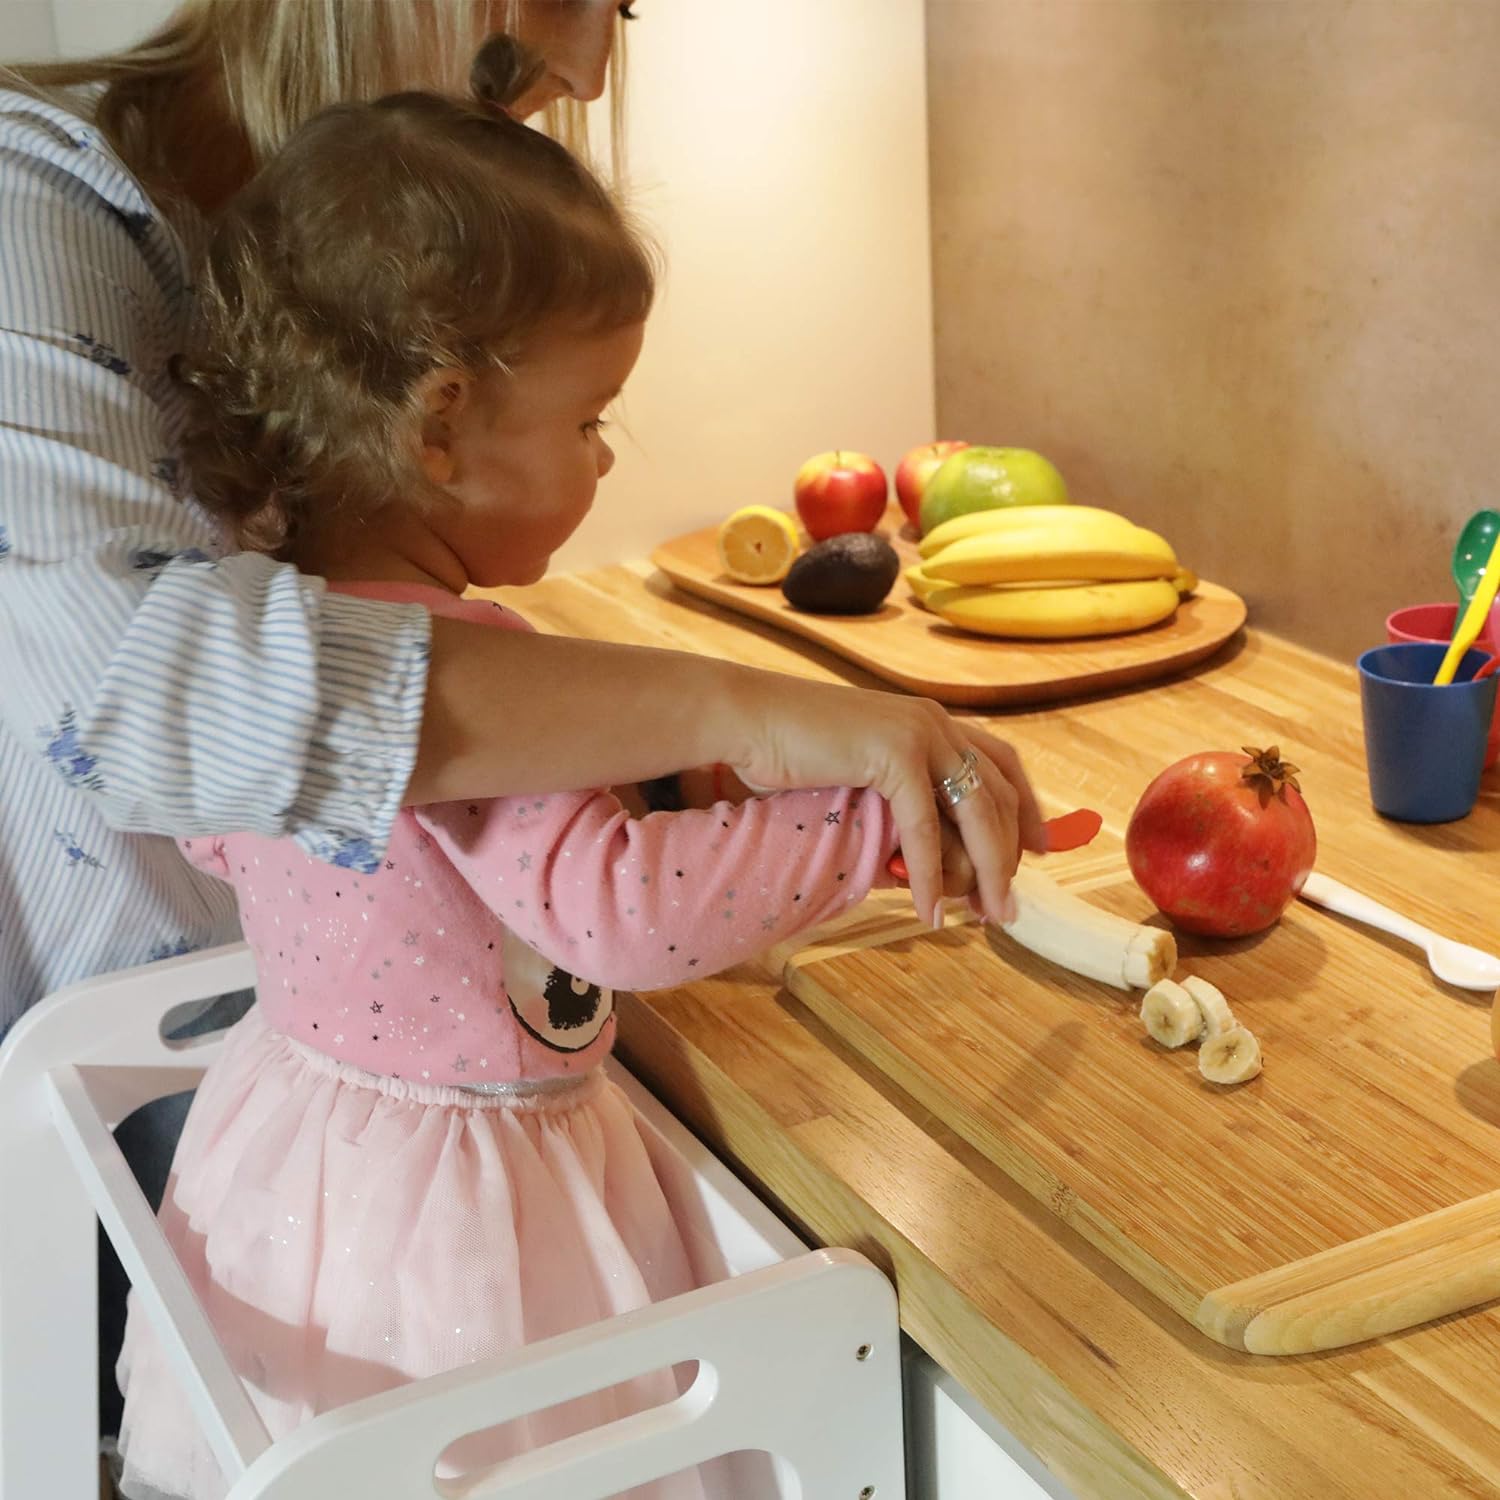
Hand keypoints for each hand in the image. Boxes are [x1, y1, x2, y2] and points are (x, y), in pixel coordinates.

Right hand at [722, 672, 1045, 926]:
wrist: (746, 717)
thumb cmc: (788, 745)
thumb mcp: (857, 761)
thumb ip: (895, 786)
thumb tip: (913, 840)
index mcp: (930, 718)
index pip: (1002, 763)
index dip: (1027, 807)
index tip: (1042, 850)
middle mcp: (935, 721)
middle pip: (997, 796)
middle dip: (1009, 856)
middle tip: (1009, 905)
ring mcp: (919, 733)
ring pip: (975, 815)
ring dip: (985, 873)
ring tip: (987, 916)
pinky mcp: (894, 754)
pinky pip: (925, 828)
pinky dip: (931, 874)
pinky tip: (930, 909)